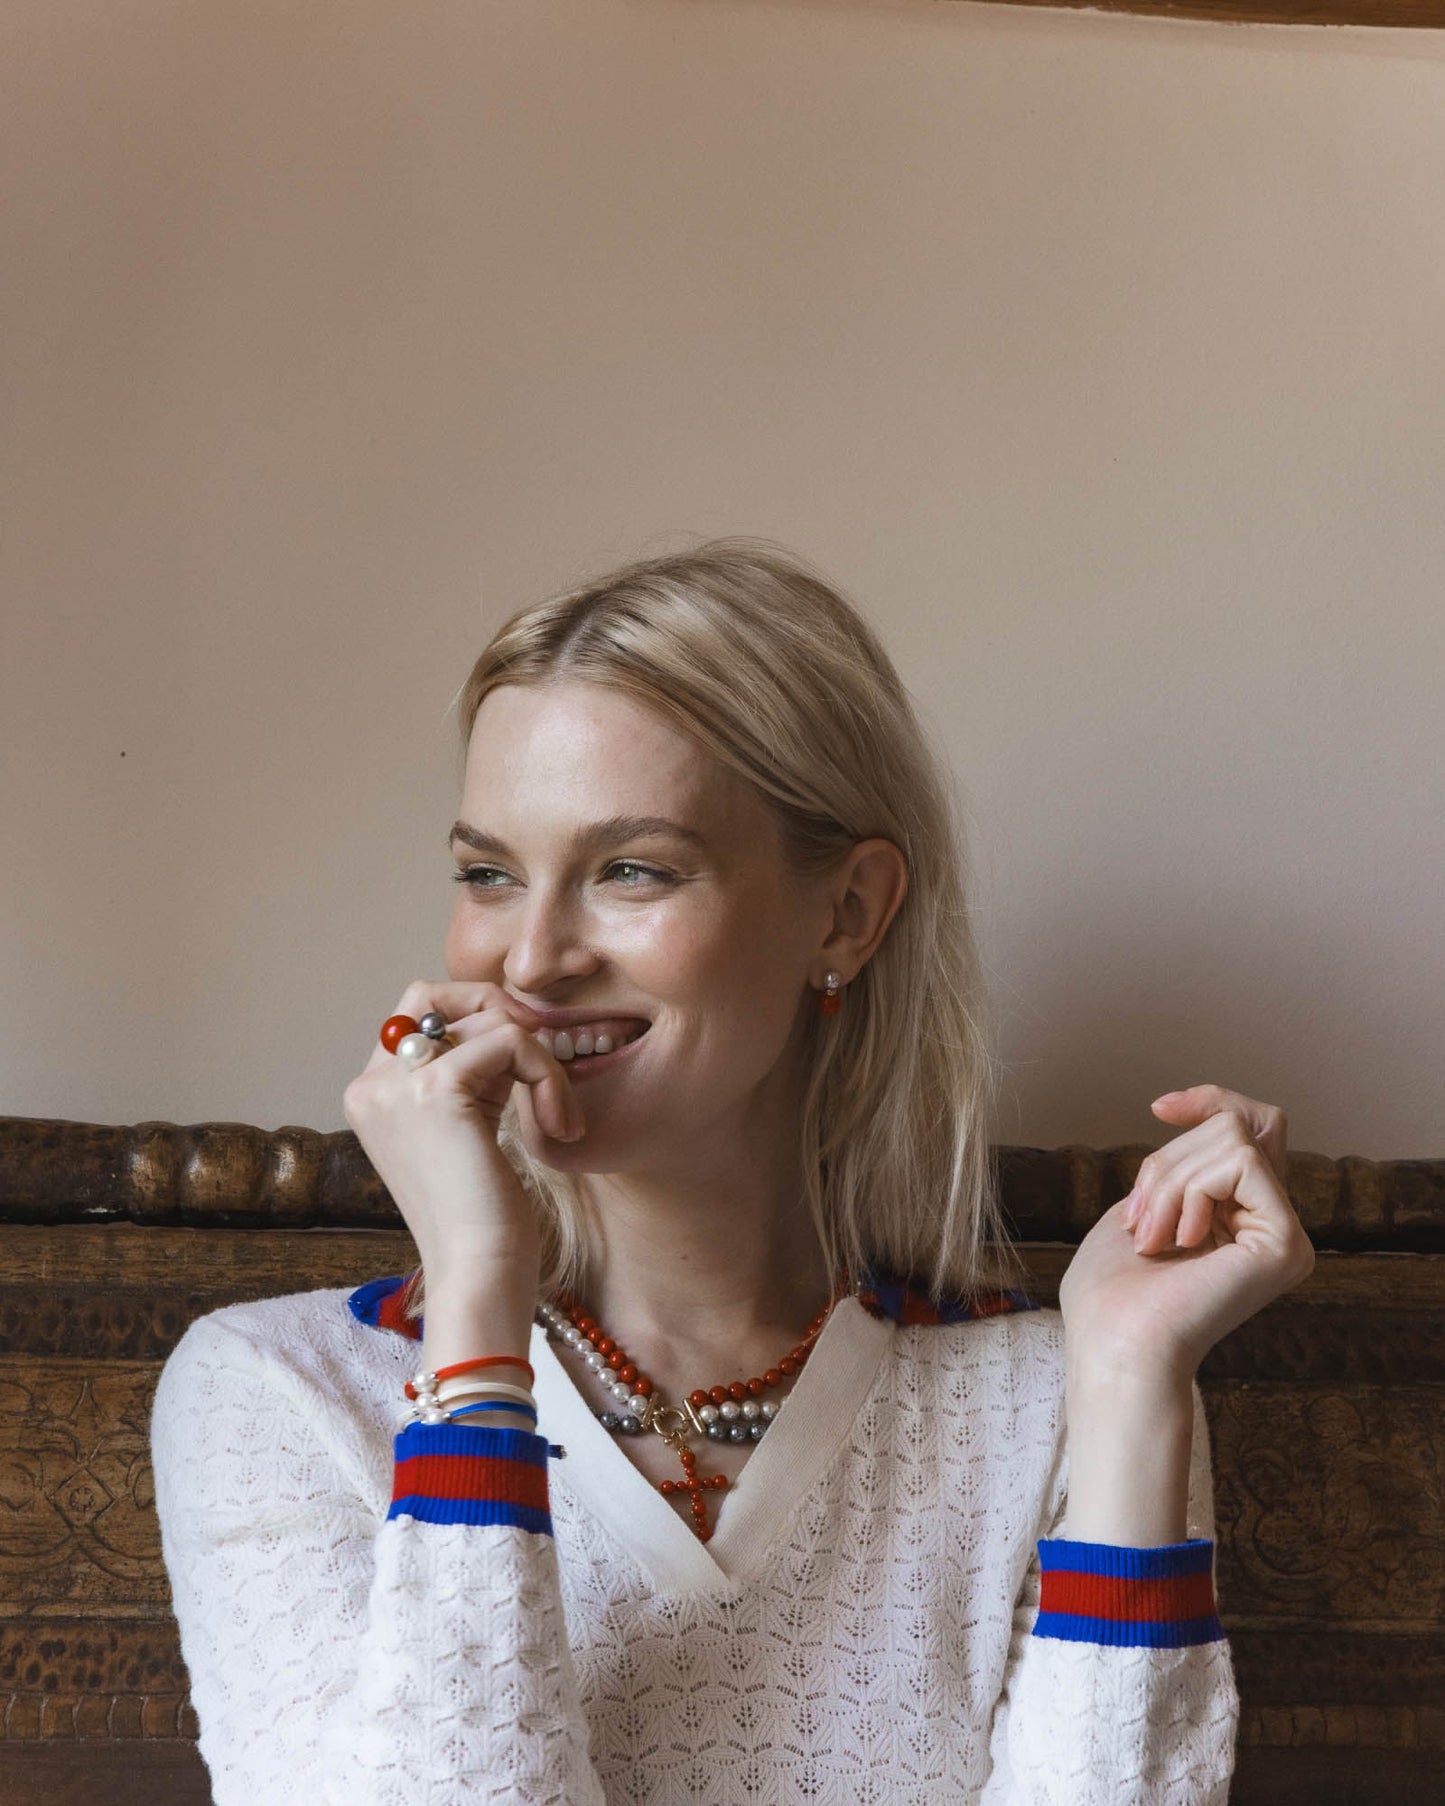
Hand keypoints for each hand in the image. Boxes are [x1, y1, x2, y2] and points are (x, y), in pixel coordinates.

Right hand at [342, 981, 585, 1281]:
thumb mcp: (466, 1128)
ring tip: (558, 1114)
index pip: (415, 1014)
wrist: (479, 1272)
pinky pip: (510, 1041)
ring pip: (486, 1019)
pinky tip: (560, 1124)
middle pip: (433, 993)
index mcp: (370, 1095)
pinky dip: (547, 1074)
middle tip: (542, 1054)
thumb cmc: (482, 1215)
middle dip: (497, 1010)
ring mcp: (396, 1086)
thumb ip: (469, 1074)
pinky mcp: (435, 1089)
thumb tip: (508, 1017)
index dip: (476, 1017)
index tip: (526, 1059)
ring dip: (540, 1059)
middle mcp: (371, 1085)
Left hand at [1057, 1084, 1315, 1383]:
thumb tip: (1209, 1118)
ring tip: (1153, 1238)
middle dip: (1168, 1159)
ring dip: (1170, 1180)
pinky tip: (1181, 1242)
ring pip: (1233, 1138)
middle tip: (1141, 1222)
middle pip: (1234, 1126)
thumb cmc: (1111, 1290)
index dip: (1211, 1101)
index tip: (1159, 1109)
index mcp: (1243, 1219)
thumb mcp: (1144, 1204)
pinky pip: (1242, 1161)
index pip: (1253, 1128)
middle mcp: (1274, 1226)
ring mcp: (1286, 1236)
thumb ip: (1185, 1167)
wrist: (1114, 1343)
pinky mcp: (1287, 1242)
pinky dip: (1192, 1189)